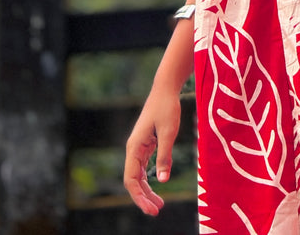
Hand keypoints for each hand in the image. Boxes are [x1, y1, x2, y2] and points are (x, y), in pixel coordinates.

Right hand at [123, 86, 180, 214]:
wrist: (165, 89)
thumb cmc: (166, 107)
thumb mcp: (168, 132)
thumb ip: (165, 156)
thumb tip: (163, 180)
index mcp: (134, 147)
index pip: (131, 180)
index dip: (139, 197)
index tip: (152, 209)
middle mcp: (133, 149)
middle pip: (134, 180)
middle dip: (143, 197)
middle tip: (157, 211)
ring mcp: (139, 147)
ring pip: (139, 175)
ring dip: (147, 190)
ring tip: (159, 204)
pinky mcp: (146, 144)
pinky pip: (144, 167)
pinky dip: (150, 179)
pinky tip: (157, 185)